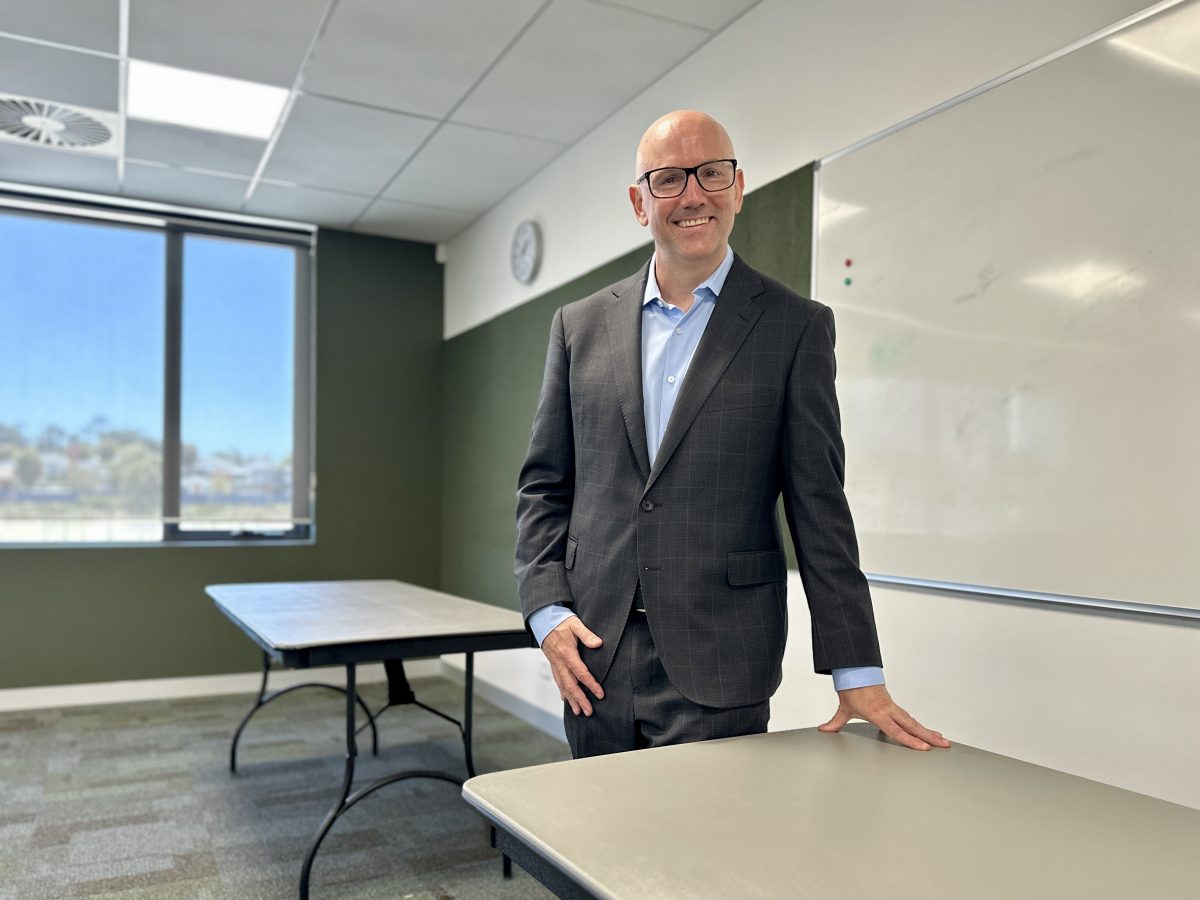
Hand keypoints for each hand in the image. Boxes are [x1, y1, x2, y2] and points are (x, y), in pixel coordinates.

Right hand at [541, 615, 604, 715]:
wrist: (543, 620)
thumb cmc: (560, 621)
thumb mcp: (575, 624)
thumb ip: (587, 634)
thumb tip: (598, 643)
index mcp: (567, 653)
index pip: (581, 673)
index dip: (591, 685)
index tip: (600, 694)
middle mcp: (560, 662)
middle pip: (570, 685)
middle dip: (579, 699)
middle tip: (588, 711)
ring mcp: (555, 664)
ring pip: (563, 685)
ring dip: (571, 699)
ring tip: (577, 711)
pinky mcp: (553, 664)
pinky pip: (557, 680)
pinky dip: (562, 691)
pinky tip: (565, 699)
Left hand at [819, 684, 949, 750]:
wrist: (855, 671)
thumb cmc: (851, 689)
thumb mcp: (843, 707)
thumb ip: (835, 722)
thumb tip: (824, 730)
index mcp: (878, 713)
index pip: (896, 730)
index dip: (909, 740)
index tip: (923, 747)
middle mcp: (889, 711)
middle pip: (912, 726)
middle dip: (928, 736)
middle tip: (943, 745)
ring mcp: (893, 708)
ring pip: (913, 722)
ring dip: (928, 731)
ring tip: (942, 740)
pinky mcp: (894, 706)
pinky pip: (909, 718)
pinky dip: (920, 726)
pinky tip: (928, 732)